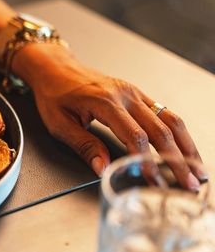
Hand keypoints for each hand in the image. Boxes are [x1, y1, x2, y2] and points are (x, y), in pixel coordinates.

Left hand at [14, 44, 204, 188]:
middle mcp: (126, 95)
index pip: (135, 136)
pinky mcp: (137, 94)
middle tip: (190, 184)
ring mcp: (134, 93)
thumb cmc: (54, 93)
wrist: (54, 67)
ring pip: (170, 119)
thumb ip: (83, 145)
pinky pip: (164, 113)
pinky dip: (178, 133)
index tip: (155, 181)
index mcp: (106, 102)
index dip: (147, 161)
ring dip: (187, 146)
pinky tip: (185, 149)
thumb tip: (104, 168)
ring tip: (198, 170)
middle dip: (178, 159)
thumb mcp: (59, 124)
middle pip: (161, 130)